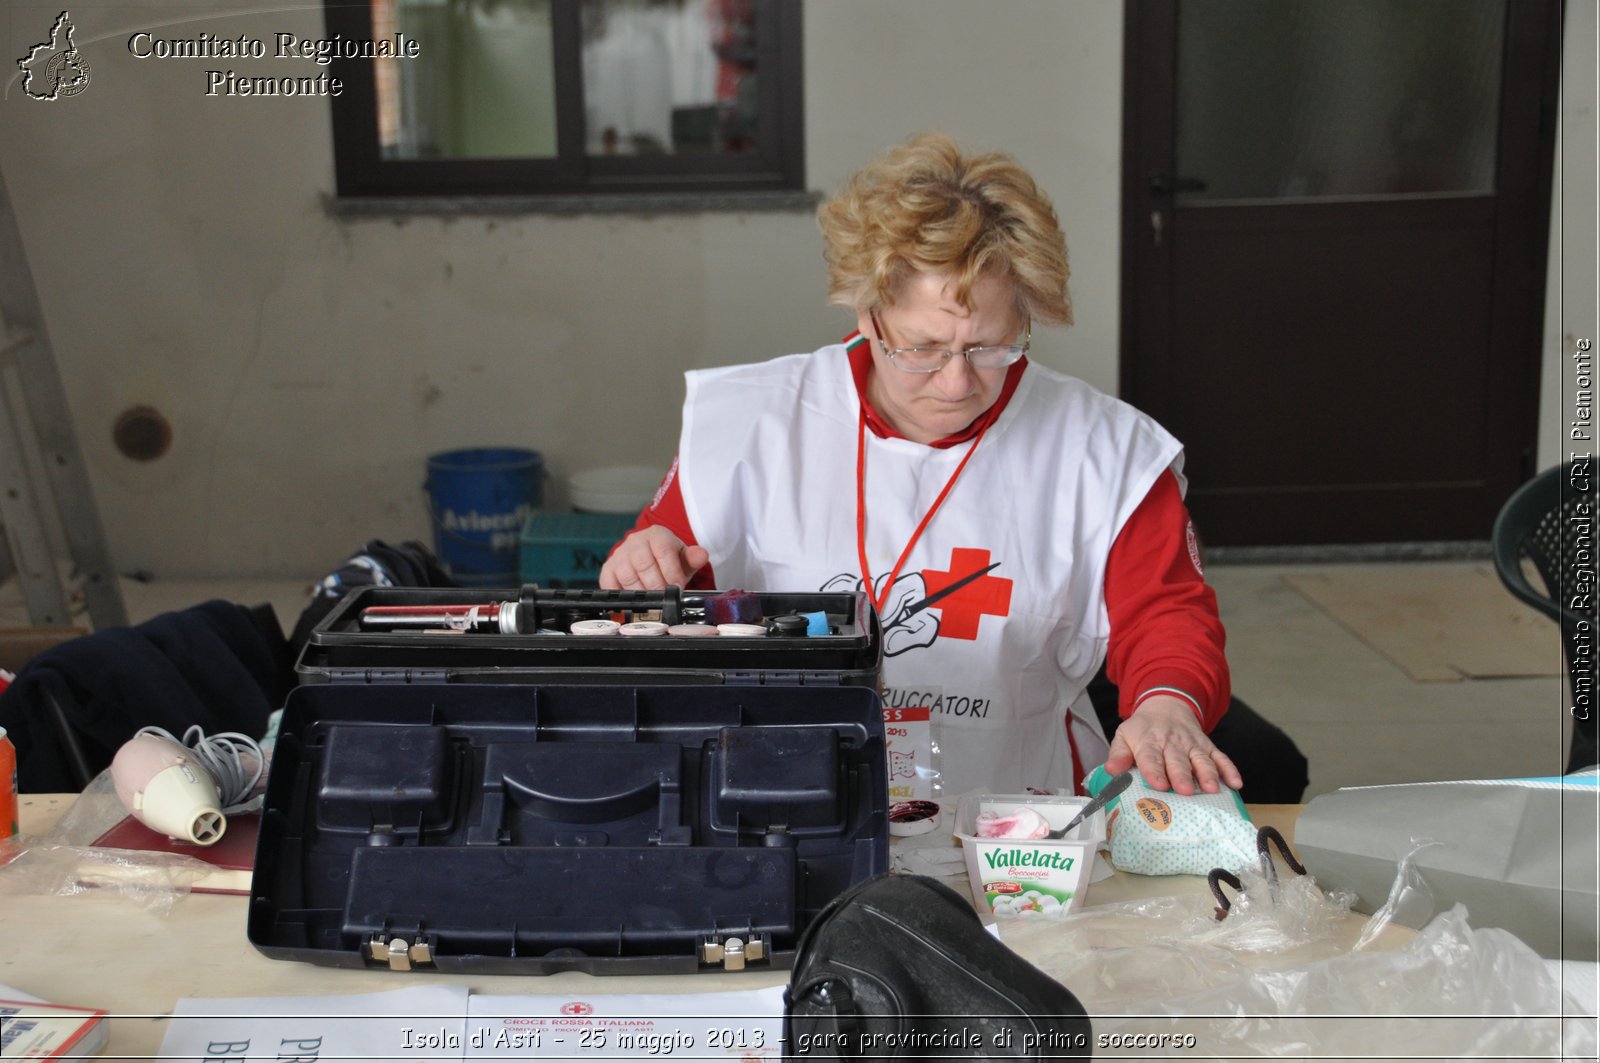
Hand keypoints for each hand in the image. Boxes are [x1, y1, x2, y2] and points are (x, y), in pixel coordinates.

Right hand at [598, 526, 708, 589]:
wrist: (651, 560)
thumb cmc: (669, 561)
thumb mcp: (684, 559)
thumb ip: (693, 558)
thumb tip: (701, 555)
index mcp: (657, 534)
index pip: (662, 549)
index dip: (671, 571)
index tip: (677, 586)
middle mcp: (635, 541)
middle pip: (643, 564)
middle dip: (657, 584)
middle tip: (665, 595)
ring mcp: (620, 555)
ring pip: (628, 575)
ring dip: (642, 592)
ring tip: (652, 597)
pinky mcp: (609, 569)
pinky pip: (610, 583)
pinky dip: (622, 594)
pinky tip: (634, 599)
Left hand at [1105, 695, 1242, 796]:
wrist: (1166, 706)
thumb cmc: (1142, 730)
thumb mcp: (1124, 737)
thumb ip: (1118, 754)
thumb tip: (1111, 770)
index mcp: (1148, 742)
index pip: (1150, 757)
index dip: (1154, 770)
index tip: (1158, 784)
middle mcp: (1172, 743)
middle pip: (1177, 760)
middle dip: (1182, 775)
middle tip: (1185, 791)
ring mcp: (1192, 744)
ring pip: (1201, 759)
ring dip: (1208, 774)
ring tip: (1212, 789)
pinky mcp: (1208, 746)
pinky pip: (1220, 757)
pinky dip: (1230, 769)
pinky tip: (1236, 783)